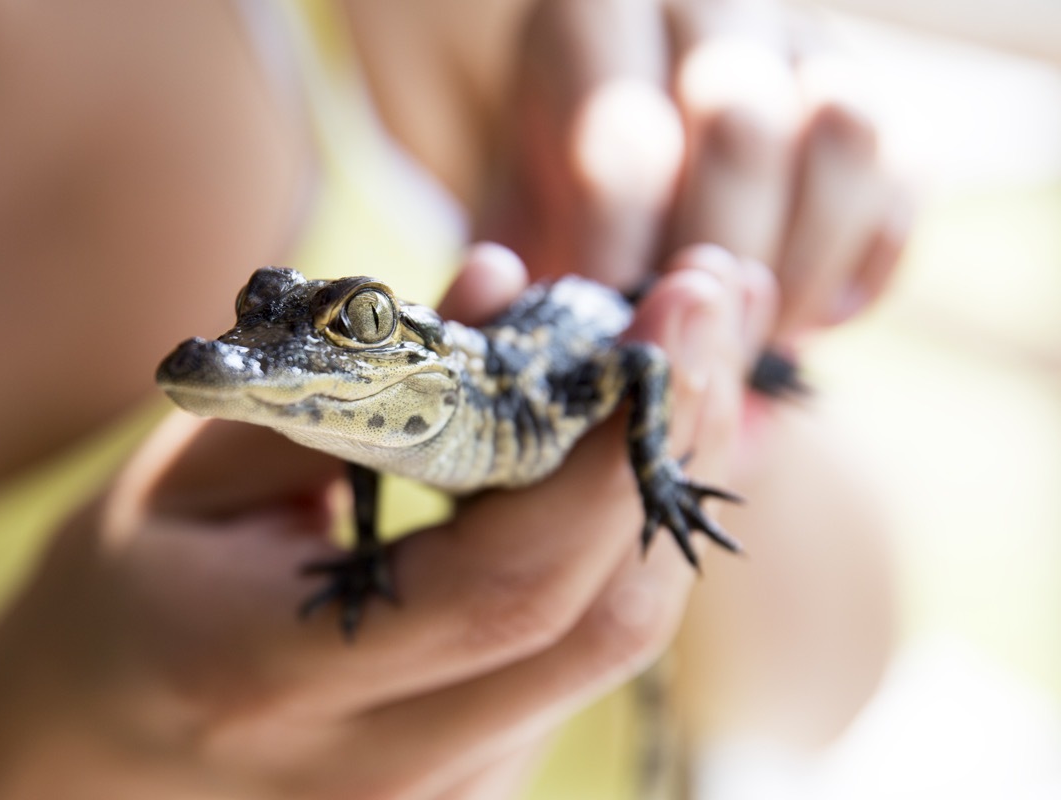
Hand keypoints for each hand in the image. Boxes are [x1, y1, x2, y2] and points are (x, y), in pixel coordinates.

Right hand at [0, 244, 771, 799]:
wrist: (85, 757)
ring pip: (606, 646)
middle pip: (598, 627)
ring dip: (659, 494)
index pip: (502, 582)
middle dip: (670, 453)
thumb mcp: (181, 480)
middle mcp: (377, 765)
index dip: (607, 452)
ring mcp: (435, 797)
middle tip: (707, 314)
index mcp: (276, 675)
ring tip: (682, 364)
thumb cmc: (116, 603)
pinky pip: (576, 660)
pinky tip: (621, 457)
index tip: (671, 318)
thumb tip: (495, 286)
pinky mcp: (467, 789)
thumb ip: (340, 388)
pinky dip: (618, 549)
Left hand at [479, 0, 911, 341]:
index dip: (621, 259)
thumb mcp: (510, 214)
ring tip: (751, 335)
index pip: (626, 141)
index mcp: (598, 16)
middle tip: (688, 344)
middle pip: (741, 133)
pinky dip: (866, 265)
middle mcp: (712, 3)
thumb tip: (557, 336)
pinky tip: (810, 318)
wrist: (620, 154)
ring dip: (800, 266)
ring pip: (842, 137)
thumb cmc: (556, 194)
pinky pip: (907, 171)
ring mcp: (806, 41)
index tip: (609, 339)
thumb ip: (514, 272)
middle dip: (714, 269)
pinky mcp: (875, 89)